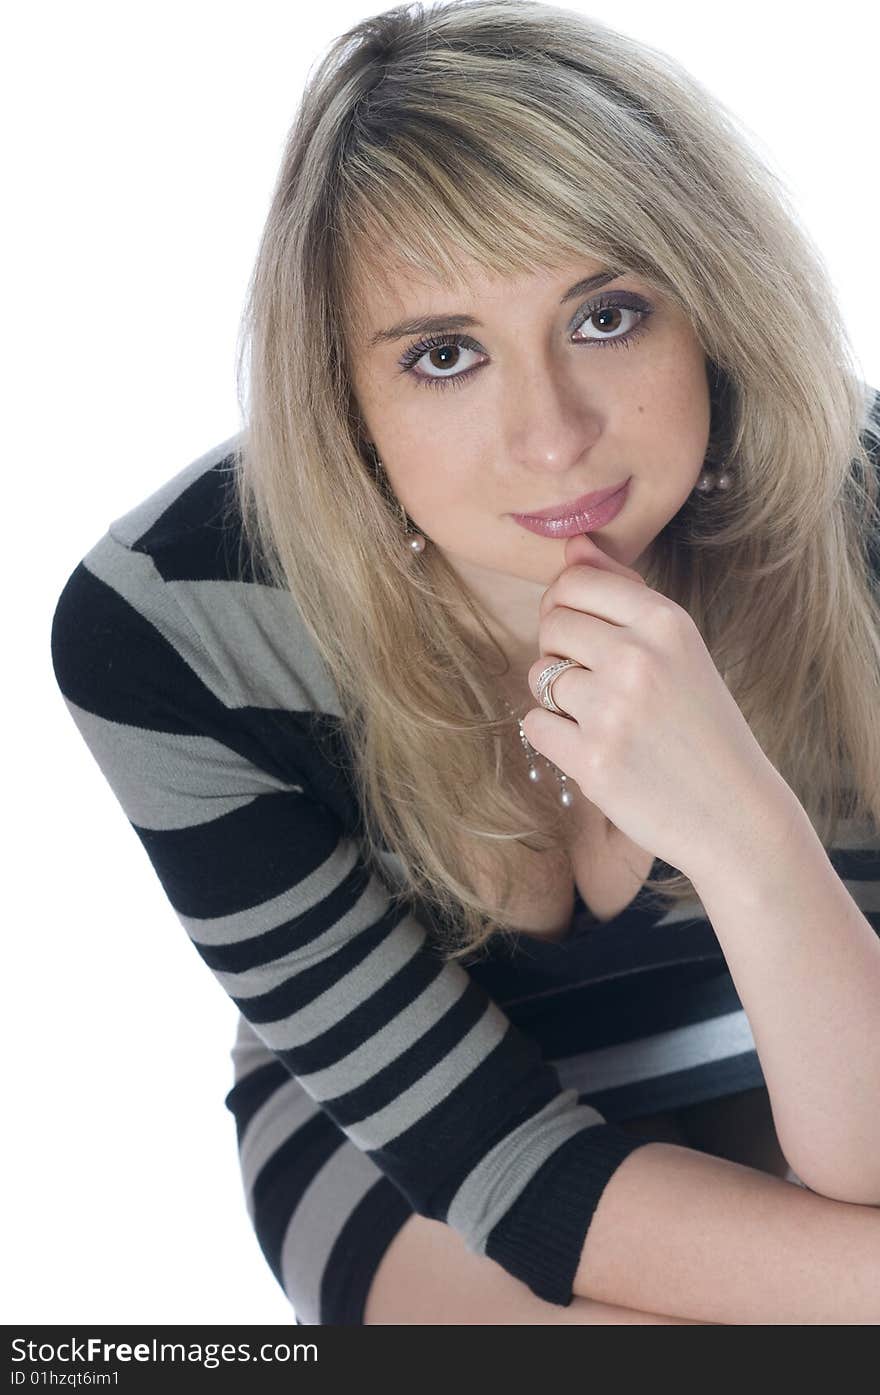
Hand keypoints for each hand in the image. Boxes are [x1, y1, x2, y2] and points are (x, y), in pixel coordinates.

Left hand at [522, 532, 788, 882]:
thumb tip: (573, 544)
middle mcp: (637, 657)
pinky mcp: (591, 759)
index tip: (585, 632)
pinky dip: (555, 736)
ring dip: (558, 697)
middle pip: (551, 624)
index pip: (574, 582)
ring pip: (538, 675)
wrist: (734, 812)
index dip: (566, 605)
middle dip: (562, 650)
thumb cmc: (700, 723)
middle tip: (598, 682)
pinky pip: (535, 723)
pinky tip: (595, 747)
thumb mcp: (677, 647)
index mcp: (664, 620)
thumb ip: (622, 591)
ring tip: (604, 718)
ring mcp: (612, 709)